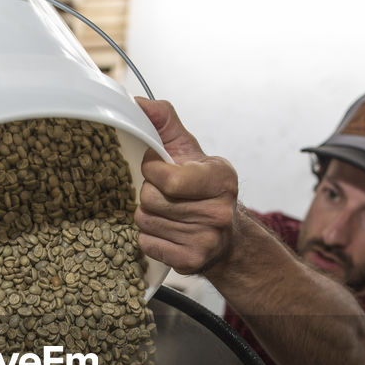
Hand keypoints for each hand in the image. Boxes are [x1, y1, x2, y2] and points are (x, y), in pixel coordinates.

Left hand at [133, 98, 239, 275]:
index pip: (168, 179)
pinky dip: (150, 237)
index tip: (158, 168)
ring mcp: (206, 240)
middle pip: (151, 200)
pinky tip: (168, 231)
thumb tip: (138, 103)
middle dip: (149, 193)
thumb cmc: (203, 188)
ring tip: (168, 213)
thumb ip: (165, 122)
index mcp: (222, 179)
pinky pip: (147, 244)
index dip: (152, 170)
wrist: (227, 237)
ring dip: (148, 215)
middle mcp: (219, 212)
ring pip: (145, 221)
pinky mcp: (191, 261)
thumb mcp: (190, 150)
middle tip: (166, 195)